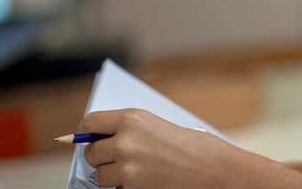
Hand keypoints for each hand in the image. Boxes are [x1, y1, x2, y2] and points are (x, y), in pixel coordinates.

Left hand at [79, 109, 241, 188]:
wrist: (216, 170)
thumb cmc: (195, 147)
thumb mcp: (159, 127)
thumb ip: (130, 130)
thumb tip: (100, 139)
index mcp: (133, 119)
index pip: (90, 123)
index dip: (86, 132)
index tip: (85, 138)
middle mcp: (125, 142)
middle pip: (91, 152)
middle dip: (101, 157)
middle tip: (118, 159)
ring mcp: (127, 168)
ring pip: (100, 176)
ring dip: (112, 176)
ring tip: (137, 171)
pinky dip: (126, 188)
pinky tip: (147, 181)